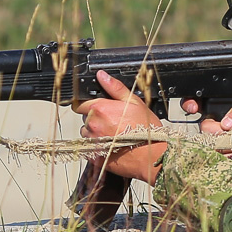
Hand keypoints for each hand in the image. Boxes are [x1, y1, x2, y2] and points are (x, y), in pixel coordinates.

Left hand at [71, 70, 166, 184]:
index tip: (100, 108)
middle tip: (113, 121)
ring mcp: (92, 141)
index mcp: (100, 109)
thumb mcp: (134, 102)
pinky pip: (90, 147)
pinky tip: (113, 145)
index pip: (80, 103)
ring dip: (96, 133)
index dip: (88, 104)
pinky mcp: (93, 156)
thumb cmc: (145, 130)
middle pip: (85, 118)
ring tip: (114, 134)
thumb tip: (102, 76)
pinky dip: (98, 145)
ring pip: (87, 133)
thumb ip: (115, 87)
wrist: (151, 156)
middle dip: (95, 118)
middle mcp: (92, 125)